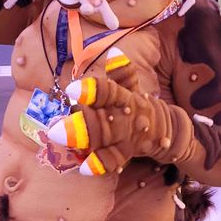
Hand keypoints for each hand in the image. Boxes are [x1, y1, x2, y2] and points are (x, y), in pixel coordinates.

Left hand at [48, 63, 179, 176]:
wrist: (166, 130)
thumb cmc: (138, 105)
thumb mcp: (132, 87)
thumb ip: (122, 72)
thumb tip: (114, 52)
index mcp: (124, 98)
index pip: (108, 92)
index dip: (91, 92)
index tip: (72, 90)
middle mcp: (124, 117)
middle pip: (101, 120)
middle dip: (80, 125)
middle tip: (54, 130)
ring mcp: (126, 137)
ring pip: (104, 139)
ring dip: (84, 141)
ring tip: (60, 142)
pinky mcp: (127, 153)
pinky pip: (113, 160)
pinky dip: (100, 164)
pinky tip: (83, 168)